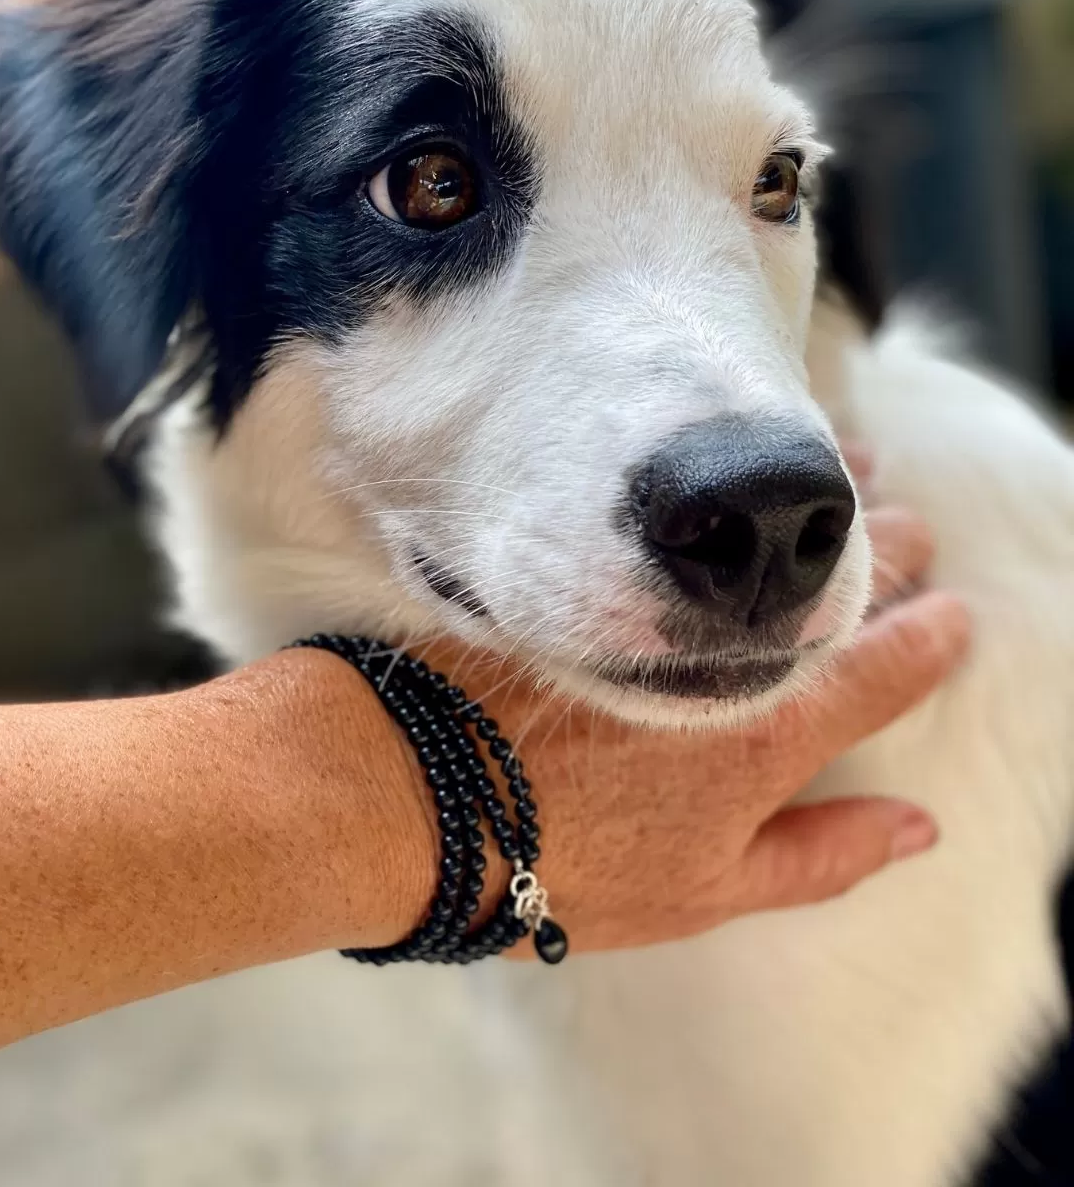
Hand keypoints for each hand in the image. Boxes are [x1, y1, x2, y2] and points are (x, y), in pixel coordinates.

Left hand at [380, 507, 969, 953]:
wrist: (411, 801)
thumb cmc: (556, 867)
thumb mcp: (702, 892)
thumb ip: (817, 855)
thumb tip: (916, 826)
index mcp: (763, 736)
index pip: (880, 673)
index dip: (929, 643)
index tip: (951, 619)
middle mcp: (718, 654)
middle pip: (829, 589)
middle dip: (886, 557)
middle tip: (908, 536)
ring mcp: (649, 601)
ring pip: (754, 536)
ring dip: (813, 501)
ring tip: (849, 468)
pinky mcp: (579, 569)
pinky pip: (671, 512)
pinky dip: (714, 492)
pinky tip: (725, 478)